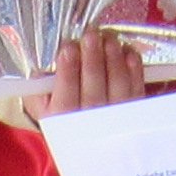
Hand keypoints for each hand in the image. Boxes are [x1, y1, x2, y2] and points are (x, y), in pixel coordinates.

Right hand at [17, 29, 152, 118]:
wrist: (89, 141)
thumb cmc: (63, 116)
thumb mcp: (41, 107)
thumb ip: (38, 89)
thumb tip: (42, 69)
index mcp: (62, 121)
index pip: (65, 97)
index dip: (68, 71)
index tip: (68, 48)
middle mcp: (91, 124)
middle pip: (94, 91)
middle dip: (92, 58)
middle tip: (91, 34)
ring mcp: (116, 118)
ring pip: (118, 86)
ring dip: (114, 58)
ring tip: (108, 38)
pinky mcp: (136, 111)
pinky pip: (137, 87)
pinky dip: (134, 67)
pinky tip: (126, 51)